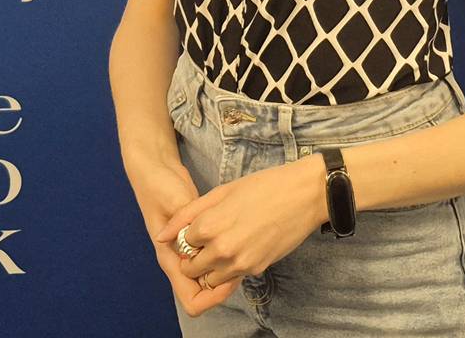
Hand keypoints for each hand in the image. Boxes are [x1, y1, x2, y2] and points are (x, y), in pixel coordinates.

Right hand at [130, 158, 236, 316]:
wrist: (155, 172)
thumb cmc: (159, 186)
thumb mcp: (173, 201)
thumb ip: (183, 222)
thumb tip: (195, 241)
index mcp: (170, 259)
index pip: (192, 301)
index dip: (213, 297)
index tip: (231, 278)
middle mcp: (179, 262)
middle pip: (206, 294)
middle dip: (226, 286)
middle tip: (244, 262)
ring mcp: (188, 253)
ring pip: (212, 279)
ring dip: (228, 272)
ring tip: (244, 251)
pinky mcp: (198, 242)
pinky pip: (214, 261)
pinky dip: (227, 258)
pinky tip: (239, 240)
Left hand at [156, 154, 326, 289]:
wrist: (303, 195)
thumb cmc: (263, 187)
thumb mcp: (220, 192)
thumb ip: (187, 215)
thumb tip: (161, 234)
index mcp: (208, 226)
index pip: (182, 244)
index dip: (189, 236)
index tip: (199, 228)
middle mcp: (221, 250)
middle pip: (191, 267)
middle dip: (195, 256)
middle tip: (209, 240)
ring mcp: (239, 263)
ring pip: (210, 278)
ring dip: (211, 267)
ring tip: (226, 244)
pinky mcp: (255, 269)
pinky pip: (231, 278)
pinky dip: (230, 268)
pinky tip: (242, 245)